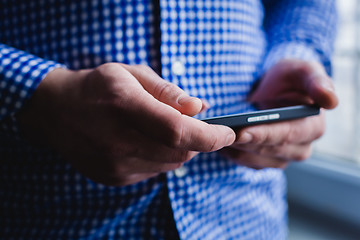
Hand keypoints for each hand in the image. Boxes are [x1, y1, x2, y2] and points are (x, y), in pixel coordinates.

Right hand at [18, 63, 234, 185]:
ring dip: (178, 149)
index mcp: (125, 106)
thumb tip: (200, 107)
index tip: (229, 132)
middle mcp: (119, 140)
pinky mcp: (114, 178)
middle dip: (197, 140)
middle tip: (193, 124)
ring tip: (163, 130)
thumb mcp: (131, 74)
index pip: (179, 130)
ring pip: (170, 164)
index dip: (210, 135)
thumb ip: (168, 92)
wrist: (55, 112)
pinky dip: (160, 158)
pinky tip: (144, 142)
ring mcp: (115, 164)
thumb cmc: (97, 86)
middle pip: (180, 151)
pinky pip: (153, 171)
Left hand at [221, 59, 337, 168]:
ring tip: (216, 140)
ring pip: (258, 160)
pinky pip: (248, 162)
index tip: (242, 131)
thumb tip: (330, 100)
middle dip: (245, 143)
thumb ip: (317, 82)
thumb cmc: (289, 78)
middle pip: (270, 150)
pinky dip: (234, 155)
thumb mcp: (302, 71)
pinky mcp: (267, 159)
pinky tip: (219, 145)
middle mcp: (301, 146)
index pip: (287, 134)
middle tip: (222, 135)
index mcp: (313, 126)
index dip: (264, 134)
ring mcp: (283, 155)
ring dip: (237, 151)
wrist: (274, 88)